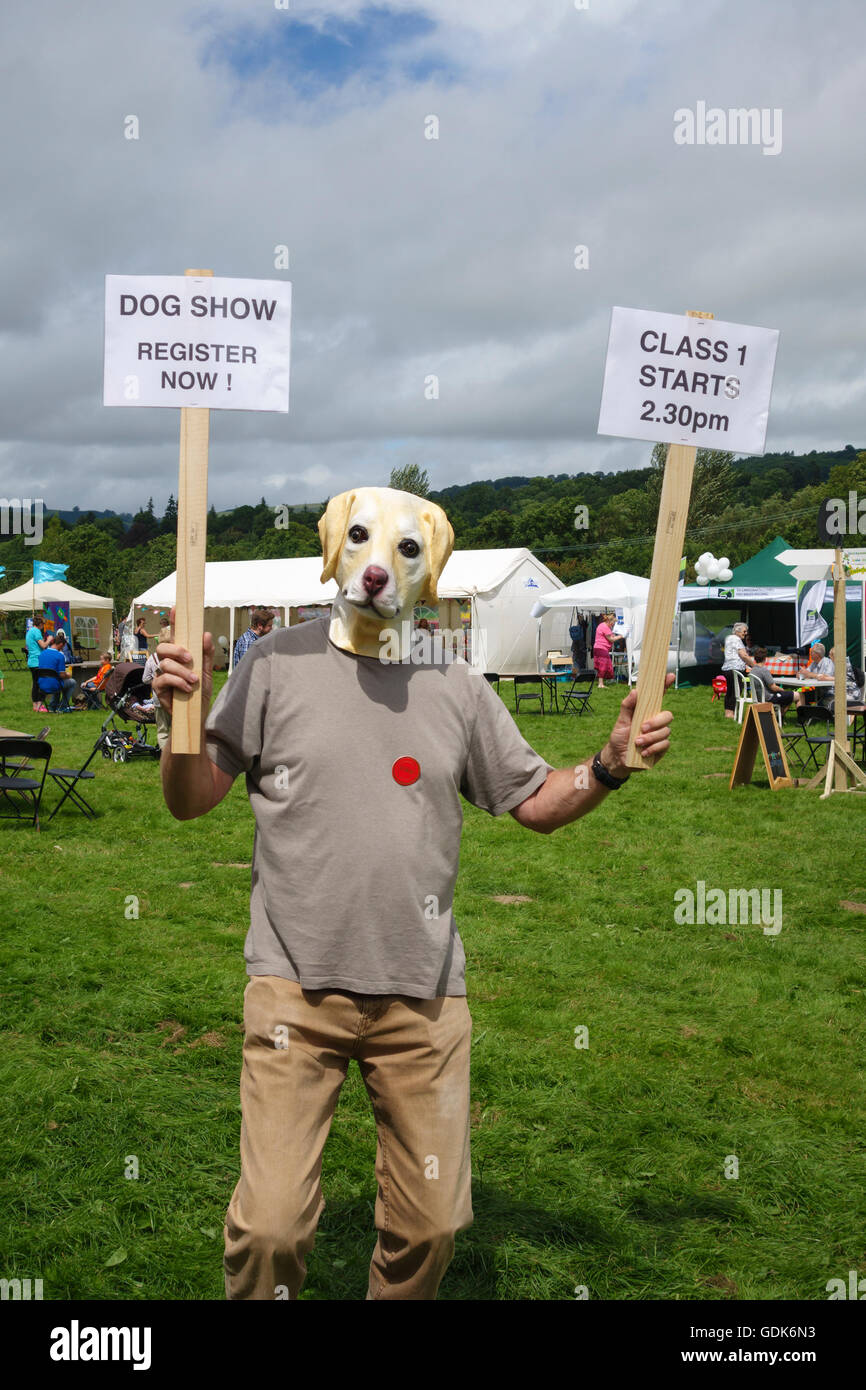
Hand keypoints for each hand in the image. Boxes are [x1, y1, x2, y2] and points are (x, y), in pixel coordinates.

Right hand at [152, 605, 214, 720]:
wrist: (198, 715)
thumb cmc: (200, 692)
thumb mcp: (206, 671)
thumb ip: (206, 654)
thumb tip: (206, 634)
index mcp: (179, 655)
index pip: (175, 635)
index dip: (174, 621)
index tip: (176, 608)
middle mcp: (167, 662)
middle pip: (163, 646)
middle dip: (176, 650)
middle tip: (190, 658)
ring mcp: (160, 674)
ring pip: (165, 663)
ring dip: (181, 671)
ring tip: (194, 680)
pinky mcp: (158, 688)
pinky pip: (164, 678)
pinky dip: (177, 681)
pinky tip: (188, 688)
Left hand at [601, 673, 674, 776]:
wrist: (618, 758)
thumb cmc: (619, 736)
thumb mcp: (621, 720)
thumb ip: (627, 706)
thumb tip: (635, 691)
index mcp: (647, 712)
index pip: (659, 697)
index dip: (666, 686)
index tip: (670, 676)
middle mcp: (656, 722)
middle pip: (668, 716)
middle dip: (656, 722)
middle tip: (642, 728)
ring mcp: (660, 735)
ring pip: (666, 732)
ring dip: (650, 738)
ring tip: (637, 743)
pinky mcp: (661, 748)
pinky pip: (665, 744)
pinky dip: (653, 748)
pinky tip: (643, 752)